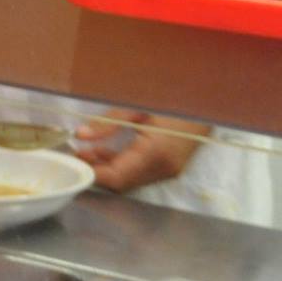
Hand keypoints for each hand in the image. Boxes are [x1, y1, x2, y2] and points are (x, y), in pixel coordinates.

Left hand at [74, 111, 207, 191]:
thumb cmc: (174, 97)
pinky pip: (140, 174)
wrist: (208, 100)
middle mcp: (163, 168)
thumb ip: (108, 123)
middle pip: (121, 183)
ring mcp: (169, 170)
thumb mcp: (137, 106)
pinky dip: (121, 166)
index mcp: (155, 153)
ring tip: (86, 151)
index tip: (73, 161)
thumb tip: (81, 136)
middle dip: (96, 171)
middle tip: (76, 154)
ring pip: (129, 181)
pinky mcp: (171, 167)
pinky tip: (106, 151)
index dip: (92, 172)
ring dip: (107, 169)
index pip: (116, 177)